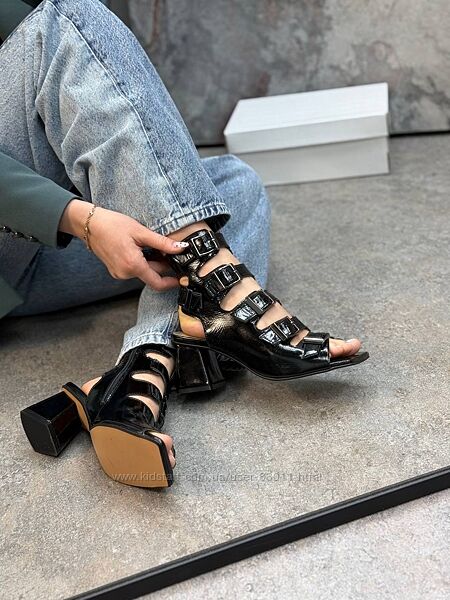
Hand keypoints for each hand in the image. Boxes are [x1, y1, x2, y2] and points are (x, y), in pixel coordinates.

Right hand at [59, 199, 185, 290]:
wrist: (89, 224)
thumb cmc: (112, 225)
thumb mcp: (140, 231)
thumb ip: (162, 243)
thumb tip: (181, 248)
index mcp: (133, 265)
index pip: (157, 283)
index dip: (171, 282)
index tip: (180, 278)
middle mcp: (125, 273)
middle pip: (151, 275)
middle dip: (162, 265)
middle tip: (168, 251)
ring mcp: (119, 273)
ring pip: (143, 272)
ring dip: (151, 262)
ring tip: (152, 246)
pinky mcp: (115, 270)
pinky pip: (134, 269)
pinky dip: (141, 262)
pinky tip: (141, 249)